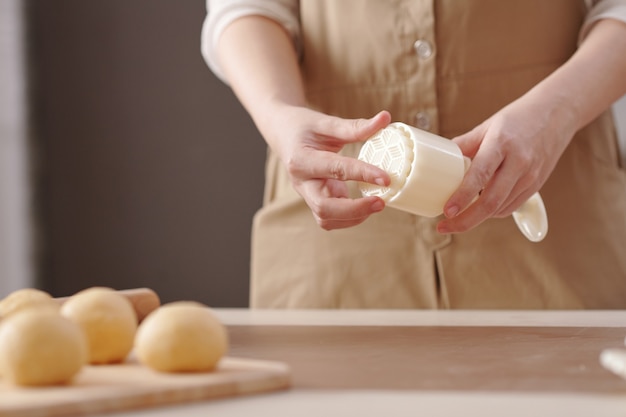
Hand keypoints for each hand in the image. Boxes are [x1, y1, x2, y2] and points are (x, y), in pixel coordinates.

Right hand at [263, 106, 391, 229]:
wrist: (282, 134)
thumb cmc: (303, 127)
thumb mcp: (326, 123)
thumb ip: (355, 126)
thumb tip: (385, 118)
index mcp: (302, 160)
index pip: (336, 169)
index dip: (362, 174)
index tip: (386, 178)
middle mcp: (301, 182)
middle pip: (324, 207)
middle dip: (354, 209)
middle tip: (381, 202)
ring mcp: (307, 195)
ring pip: (326, 219)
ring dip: (353, 217)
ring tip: (377, 204)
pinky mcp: (314, 201)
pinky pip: (330, 219)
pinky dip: (349, 218)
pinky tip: (365, 207)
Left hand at [437, 91, 576, 233]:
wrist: (557, 113)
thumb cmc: (519, 118)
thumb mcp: (487, 126)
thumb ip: (464, 145)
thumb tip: (439, 161)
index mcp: (502, 144)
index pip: (480, 176)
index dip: (462, 197)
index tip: (446, 211)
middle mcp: (518, 162)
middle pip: (491, 201)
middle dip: (466, 220)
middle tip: (445, 226)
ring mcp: (530, 176)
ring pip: (500, 208)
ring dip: (477, 217)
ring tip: (457, 216)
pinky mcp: (536, 185)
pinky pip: (510, 206)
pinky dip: (493, 212)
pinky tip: (480, 207)